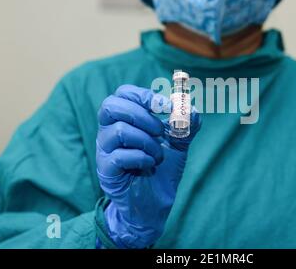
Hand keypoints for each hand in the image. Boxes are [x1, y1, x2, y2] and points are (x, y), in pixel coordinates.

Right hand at [96, 85, 200, 248]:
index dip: (145, 95)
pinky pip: (118, 156)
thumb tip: (190, 109)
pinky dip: (141, 158)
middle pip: (111, 106)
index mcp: (125, 118)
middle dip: (142, 115)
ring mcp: (104, 151)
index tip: (167, 106)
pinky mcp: (106, 170)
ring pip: (118, 130)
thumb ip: (187, 123)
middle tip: (160, 131)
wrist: (157, 202)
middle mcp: (109, 130)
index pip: (124, 93)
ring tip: (158, 155)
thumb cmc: (163, 166)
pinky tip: (150, 165)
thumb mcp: (180, 141)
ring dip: (147, 141)